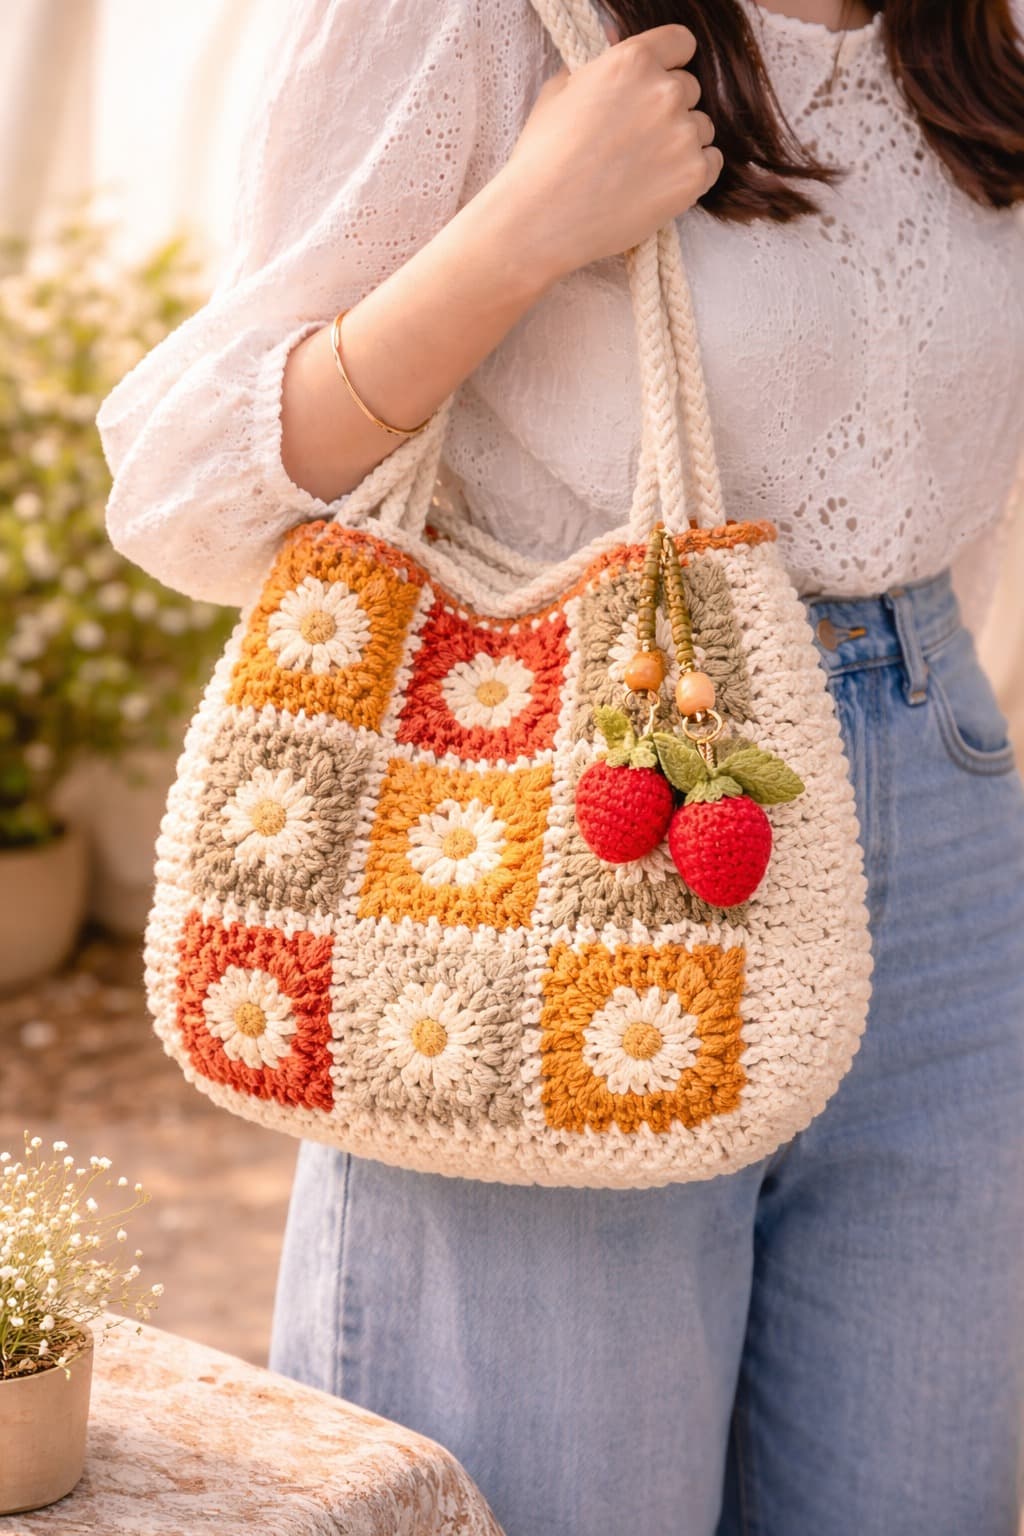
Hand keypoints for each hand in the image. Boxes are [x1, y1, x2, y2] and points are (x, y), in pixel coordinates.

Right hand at [498, 23, 722, 283]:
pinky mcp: (693, 176)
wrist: (543, 219)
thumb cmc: (543, 157)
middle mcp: (665, 91)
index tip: (659, 81)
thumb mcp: (560, 91)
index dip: (669, 63)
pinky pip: (711, 163)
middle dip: (669, 108)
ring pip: (701, 128)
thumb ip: (599, 62)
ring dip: (681, 142)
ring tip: (643, 167)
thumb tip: (618, 40)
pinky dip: (692, 172)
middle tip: (638, 138)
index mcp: (633, 60)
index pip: (681, 43)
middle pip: (691, 89)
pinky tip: (660, 183)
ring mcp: (683, 135)